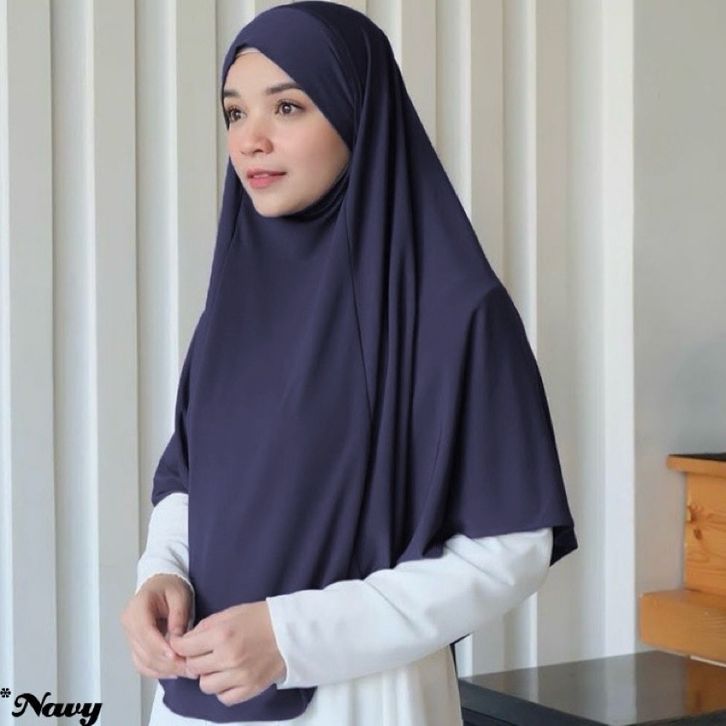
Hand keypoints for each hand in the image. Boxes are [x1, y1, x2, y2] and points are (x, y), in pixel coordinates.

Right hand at [120, 574, 193, 679]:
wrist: (160, 586)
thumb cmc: (170, 587)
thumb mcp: (179, 594)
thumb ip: (178, 615)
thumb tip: (177, 639)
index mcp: (137, 608)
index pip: (145, 631)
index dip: (159, 646)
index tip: (176, 656)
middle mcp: (129, 624)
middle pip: (144, 650)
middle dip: (166, 663)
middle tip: (188, 668)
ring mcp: (130, 637)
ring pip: (143, 661)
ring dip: (164, 670)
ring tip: (185, 671)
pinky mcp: (136, 646)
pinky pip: (143, 664)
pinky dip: (158, 671)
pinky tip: (174, 672)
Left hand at [168, 601, 286, 705]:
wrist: (292, 631)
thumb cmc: (261, 617)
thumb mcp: (232, 612)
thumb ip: (206, 626)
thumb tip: (187, 640)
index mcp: (222, 634)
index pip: (185, 647)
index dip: (180, 645)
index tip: (182, 644)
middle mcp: (228, 657)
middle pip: (193, 667)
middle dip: (194, 659)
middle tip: (204, 653)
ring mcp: (239, 676)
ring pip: (205, 685)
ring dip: (208, 676)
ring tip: (219, 666)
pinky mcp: (250, 689)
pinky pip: (224, 698)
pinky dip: (223, 689)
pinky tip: (229, 677)